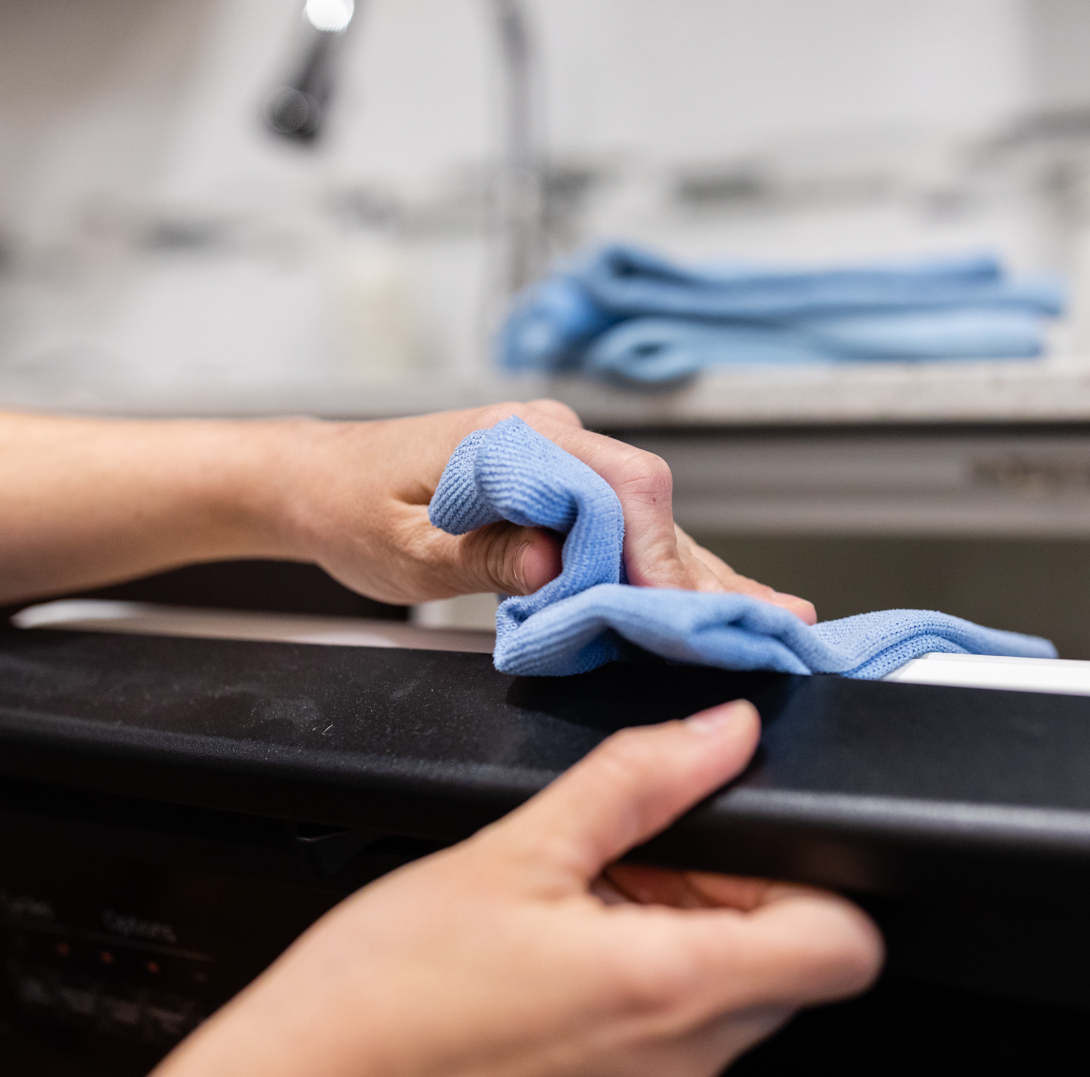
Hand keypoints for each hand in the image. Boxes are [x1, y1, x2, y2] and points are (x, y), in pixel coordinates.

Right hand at [123, 700, 880, 1076]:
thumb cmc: (378, 995)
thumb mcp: (512, 850)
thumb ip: (638, 781)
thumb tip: (720, 733)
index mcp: (670, 990)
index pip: (846, 946)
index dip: (814, 880)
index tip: (740, 847)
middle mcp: (675, 1068)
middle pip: (787, 974)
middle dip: (734, 905)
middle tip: (636, 863)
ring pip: (722, 1012)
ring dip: (682, 947)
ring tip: (579, 908)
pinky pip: (663, 1053)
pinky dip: (636, 998)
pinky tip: (547, 964)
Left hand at [265, 402, 815, 621]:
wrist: (317, 481)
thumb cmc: (351, 506)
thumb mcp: (402, 548)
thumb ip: (480, 555)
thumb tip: (553, 564)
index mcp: (517, 440)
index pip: (619, 490)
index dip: (658, 557)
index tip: (685, 614)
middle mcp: (552, 438)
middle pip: (651, 502)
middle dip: (706, 570)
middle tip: (772, 624)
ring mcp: (562, 459)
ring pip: (651, 517)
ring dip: (699, 574)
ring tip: (771, 619)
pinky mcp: (561, 487)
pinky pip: (625, 526)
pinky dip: (665, 568)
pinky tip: (711, 602)